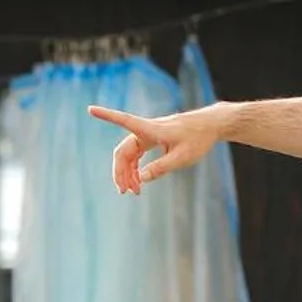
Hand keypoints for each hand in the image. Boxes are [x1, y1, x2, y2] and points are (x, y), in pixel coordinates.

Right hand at [89, 104, 222, 194]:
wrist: (211, 126)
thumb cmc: (198, 139)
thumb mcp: (181, 157)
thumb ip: (161, 168)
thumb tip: (141, 179)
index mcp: (151, 130)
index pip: (123, 120)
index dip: (106, 115)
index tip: (90, 109)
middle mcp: (146, 130)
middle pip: (123, 150)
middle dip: (120, 171)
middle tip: (123, 192)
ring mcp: (149, 135)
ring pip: (129, 154)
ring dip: (128, 172)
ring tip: (133, 191)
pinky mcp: (154, 139)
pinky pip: (138, 155)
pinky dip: (136, 168)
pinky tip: (139, 182)